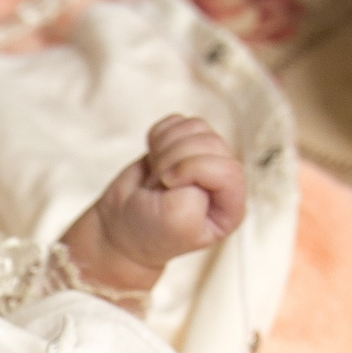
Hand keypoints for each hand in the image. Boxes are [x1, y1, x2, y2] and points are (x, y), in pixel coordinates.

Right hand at [64, 115, 247, 285]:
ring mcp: (205, 160)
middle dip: (175, 159)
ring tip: (156, 174)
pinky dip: (158, 137)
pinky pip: (178, 121)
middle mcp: (224, 181)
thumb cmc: (150, 231)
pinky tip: (153, 159)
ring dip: (166, 147)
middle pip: (211, 143)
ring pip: (196, 127)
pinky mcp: (185, 144)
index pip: (228, 170)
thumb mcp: (176, 221)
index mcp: (231, 208)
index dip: (193, 169)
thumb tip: (192, 157)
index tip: (168, 185)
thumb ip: (194, 191)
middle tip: (160, 184)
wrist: (121, 226)